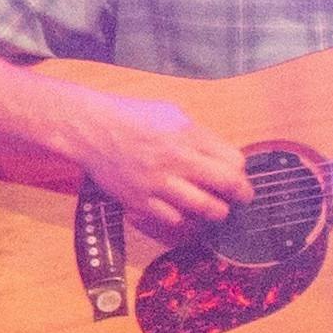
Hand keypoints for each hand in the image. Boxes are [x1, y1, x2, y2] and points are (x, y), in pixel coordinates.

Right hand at [56, 82, 251, 242]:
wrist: (91, 129)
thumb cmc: (130, 116)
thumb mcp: (171, 112)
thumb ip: (197, 133)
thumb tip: (219, 153)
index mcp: (188, 134)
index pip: (234, 160)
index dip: (240, 170)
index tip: (237, 174)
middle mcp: (177, 159)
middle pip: (228, 185)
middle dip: (242, 195)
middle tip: (242, 198)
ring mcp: (159, 183)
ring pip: (205, 208)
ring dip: (217, 212)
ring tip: (216, 209)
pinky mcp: (141, 201)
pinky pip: (175, 220)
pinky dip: (185, 221)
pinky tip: (186, 215)